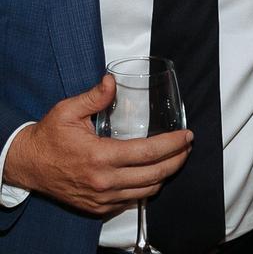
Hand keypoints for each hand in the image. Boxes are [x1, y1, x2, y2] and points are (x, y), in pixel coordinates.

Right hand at [4, 76, 192, 215]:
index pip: (149, 152)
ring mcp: (102, 198)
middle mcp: (104, 181)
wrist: (27, 165)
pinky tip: (152, 174)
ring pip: (147, 191)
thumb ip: (95, 96)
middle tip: (188, 146)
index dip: (173, 144)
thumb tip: (113, 80)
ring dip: (166, 175)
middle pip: (155, 174)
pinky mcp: (98, 207)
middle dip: (178, 159)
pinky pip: (131, 201)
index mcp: (100, 156)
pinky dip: (147, 188)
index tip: (187, 135)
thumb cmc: (48, 137)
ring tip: (176, 158)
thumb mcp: (68, 111)